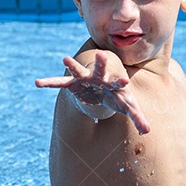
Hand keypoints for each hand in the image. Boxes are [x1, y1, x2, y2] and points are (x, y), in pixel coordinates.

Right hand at [35, 51, 150, 133]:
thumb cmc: (117, 96)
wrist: (101, 87)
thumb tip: (147, 131)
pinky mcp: (73, 83)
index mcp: (113, 83)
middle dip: (101, 63)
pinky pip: (59, 83)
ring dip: (72, 65)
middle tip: (101, 55)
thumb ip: (137, 117)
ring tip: (65, 59)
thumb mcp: (127, 107)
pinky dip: (49, 83)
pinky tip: (38, 82)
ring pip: (78, 70)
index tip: (124, 79)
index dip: (120, 81)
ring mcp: (85, 79)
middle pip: (101, 69)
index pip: (118, 82)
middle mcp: (99, 77)